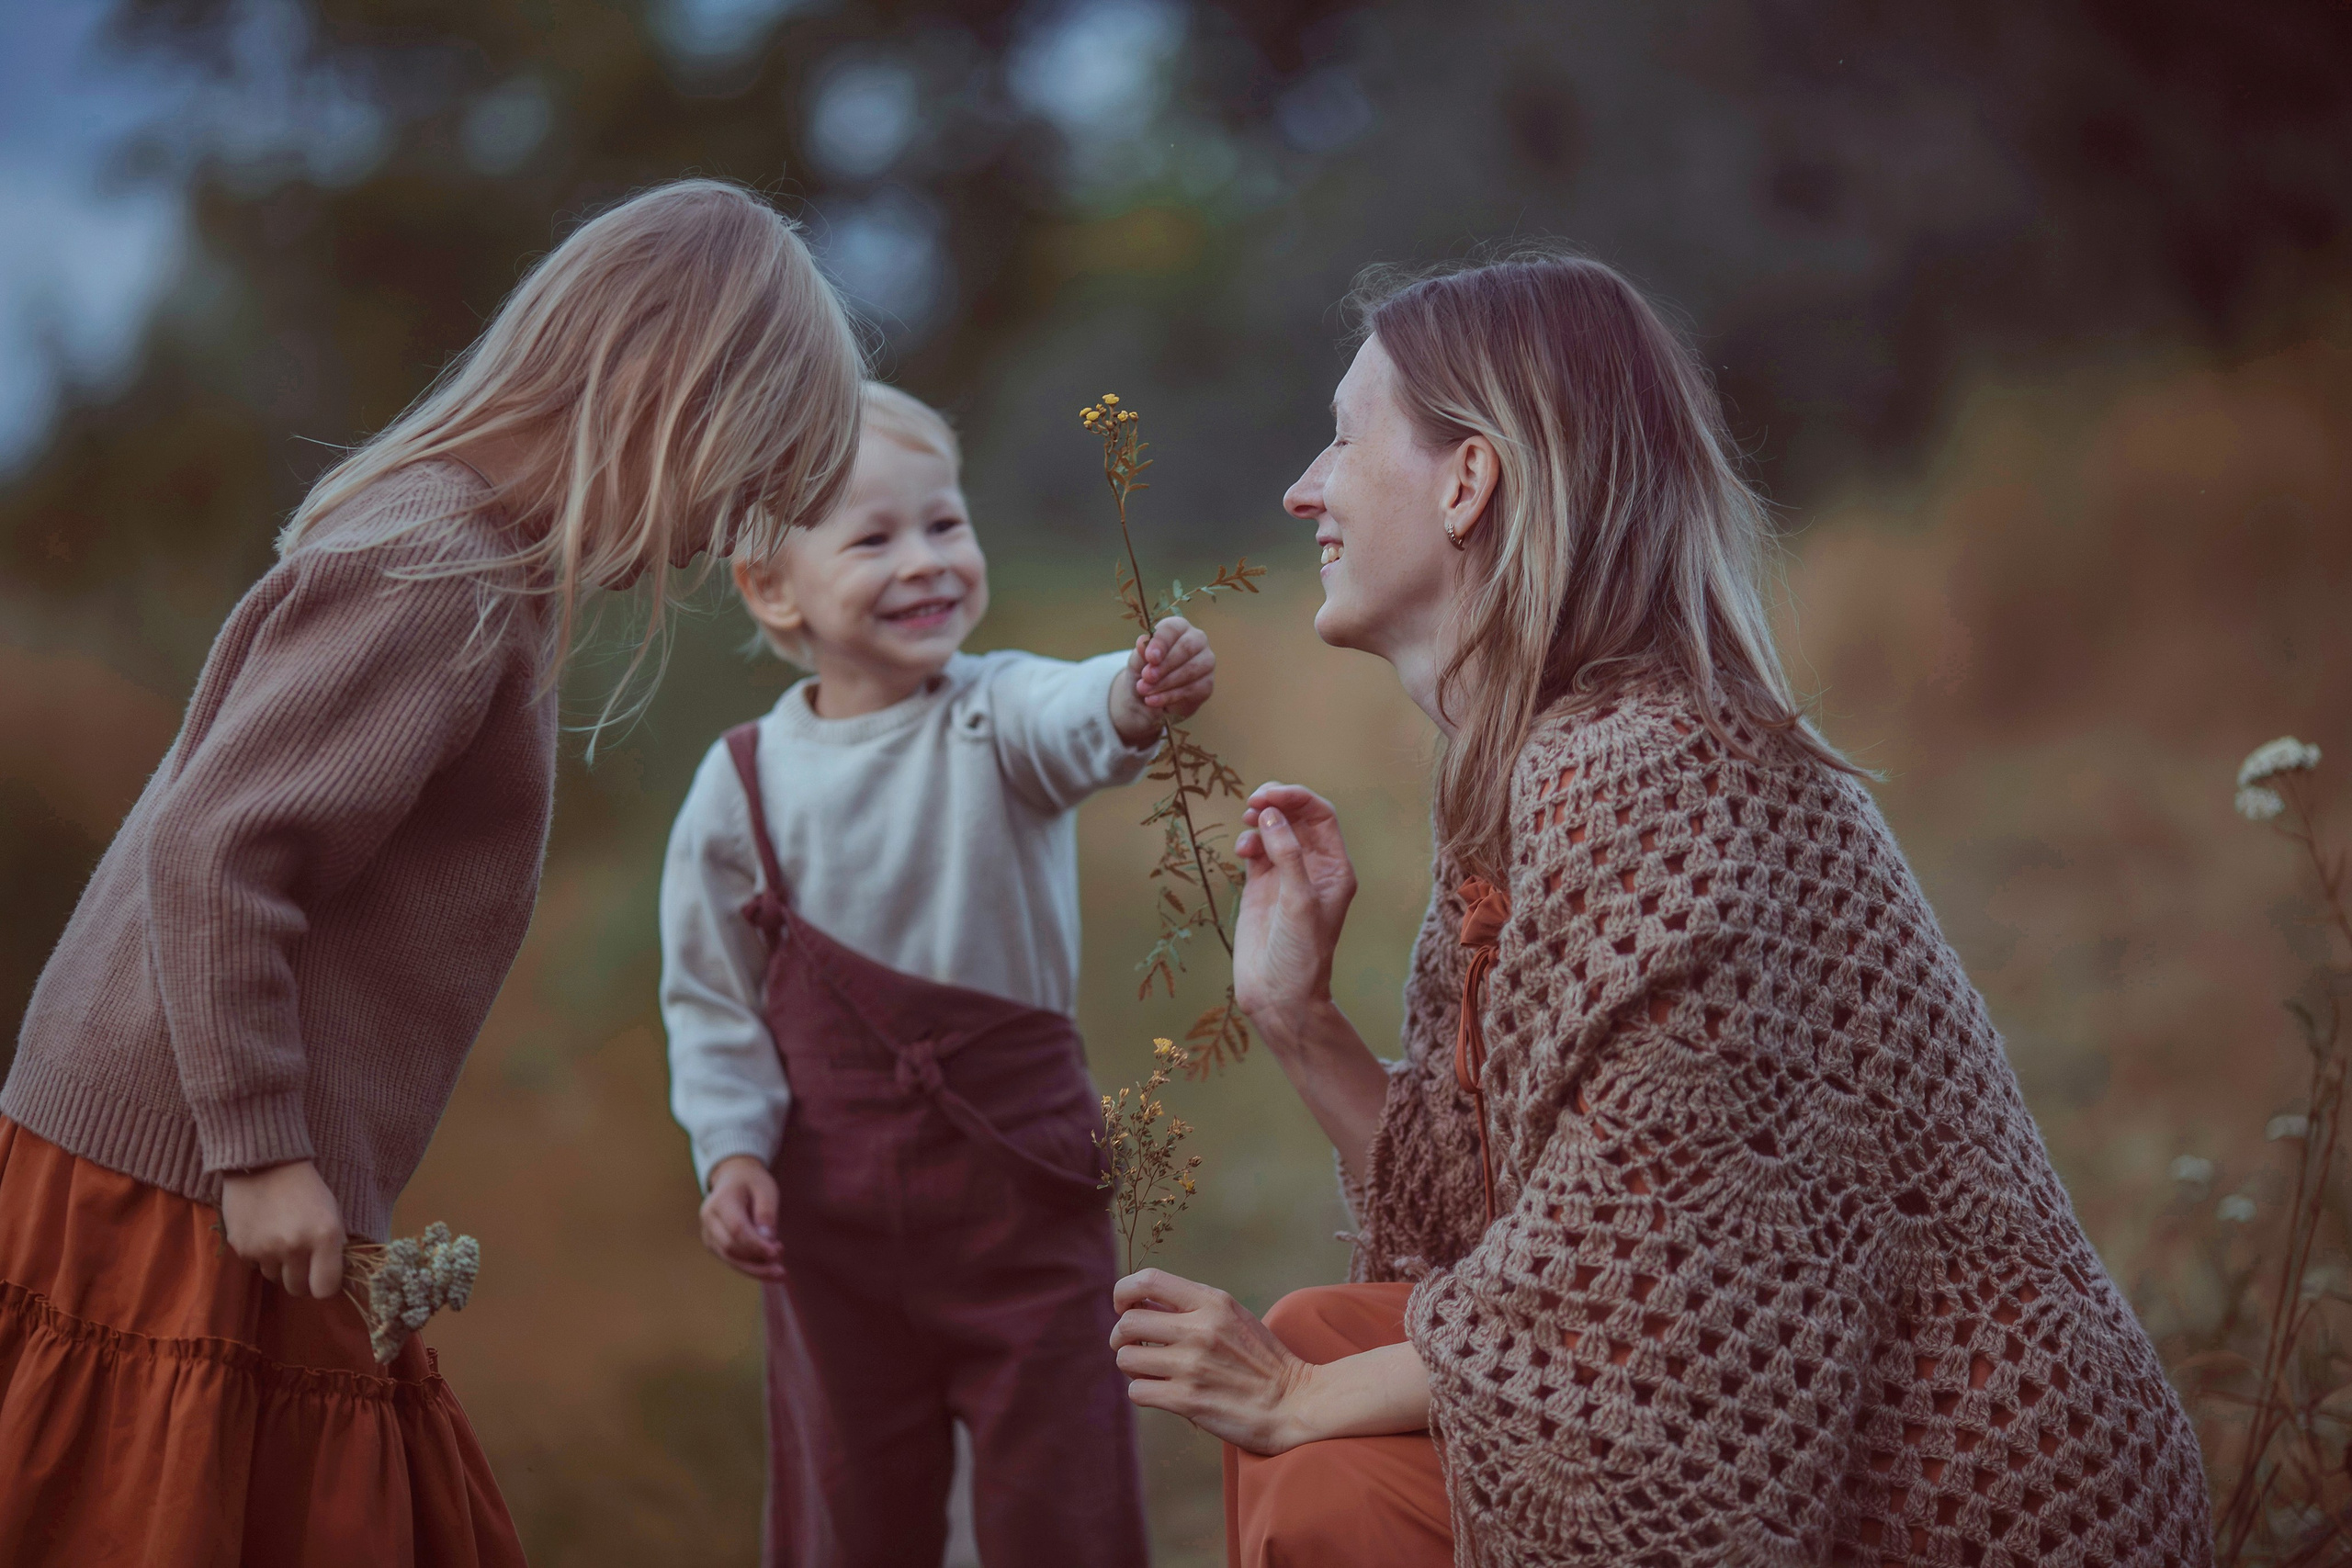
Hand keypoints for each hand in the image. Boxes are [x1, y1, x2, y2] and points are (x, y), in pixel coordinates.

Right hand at [219, 1160, 347, 1298]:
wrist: (265, 1164)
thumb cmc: (306, 1188)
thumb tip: (333, 1276)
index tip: (322, 1277)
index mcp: (325, 1237)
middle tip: (301, 1260)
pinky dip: (261, 1256)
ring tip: (280, 1238)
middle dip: (301, 1279)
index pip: (325, 1289)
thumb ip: (334, 1246)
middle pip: (297, 1289)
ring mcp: (266, 1250)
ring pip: (275, 1278)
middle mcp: (295, 1247)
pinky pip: (256, 1266)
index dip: (324, 1285)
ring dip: (280, 1266)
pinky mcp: (242, 1248)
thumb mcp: (332, 1213)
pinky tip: (264, 1232)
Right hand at [701, 1155, 785, 1281]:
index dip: (756, 1245)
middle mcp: (709, 1219)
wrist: (733, 1178)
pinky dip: (749, 1267)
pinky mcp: (712, 1243)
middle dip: (757, 1262)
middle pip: (730, 1248)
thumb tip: (767, 1239)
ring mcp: (708, 1232)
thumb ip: (766, 1212)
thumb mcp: (766, 1188)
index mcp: (721, 1201)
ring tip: (777, 1272)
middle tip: (781, 1269)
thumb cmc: (752, 1182)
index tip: (777, 1253)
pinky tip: (767, 1268)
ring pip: (729, 1259)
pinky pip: (730, 1260)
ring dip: (754, 1270)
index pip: (737, 1229)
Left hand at [1109, 1269, 1314, 1453]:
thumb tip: (1139, 1302)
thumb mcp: (1233, 1316)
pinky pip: (1137, 1391)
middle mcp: (1200, 1329)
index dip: (1124, 1292)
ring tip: (1151, 1370)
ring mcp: (1192, 1366)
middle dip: (1121, 1336)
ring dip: (1132, 1366)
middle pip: (1128, 1323)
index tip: (1125, 1307)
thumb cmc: (1261, 1360)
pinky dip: (1143, 1391)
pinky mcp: (1187, 1401)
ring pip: (1127, 1359)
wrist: (1294, 1403)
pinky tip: (1161, 1392)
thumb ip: (1191, 1306)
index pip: (1147, 1280)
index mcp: (1212, 1302)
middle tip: (1134, 1347)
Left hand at [1112, 616, 1214, 744]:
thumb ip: (1141, 652)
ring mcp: (1206, 661)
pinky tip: (1154, 701)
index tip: (1150, 658)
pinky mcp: (1207, 683)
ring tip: (1144, 691)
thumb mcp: (1137, 661)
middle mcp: (1196, 640)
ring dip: (1165, 683)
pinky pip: (1192, 689)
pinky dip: (1170, 697)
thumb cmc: (1145, 670)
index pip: (1172, 629)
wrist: (1149, 695)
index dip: (1161, 643)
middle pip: (1186, 648)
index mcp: (1177, 628)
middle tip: (1146, 678)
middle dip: (1164, 666)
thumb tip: (1142, 641)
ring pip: (1190, 670)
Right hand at [1232, 783, 1357, 1046]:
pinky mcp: (1261, 887)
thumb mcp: (1299, 902)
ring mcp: (1285, 876)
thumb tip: (1271, 816)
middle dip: (1277, 803)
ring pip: (1274, 830)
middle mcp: (1312, 868)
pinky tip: (1241, 851)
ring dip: (1260, 819)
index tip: (1270, 796)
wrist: (1278, 995)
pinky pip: (1256, 850)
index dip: (1297, 798)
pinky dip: (1247, 841)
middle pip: (1297, 817)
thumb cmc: (1300, 955)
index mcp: (1334, 869)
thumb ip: (1287, 855)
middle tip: (1254, 801)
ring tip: (1246, 821)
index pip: (1321, 816)